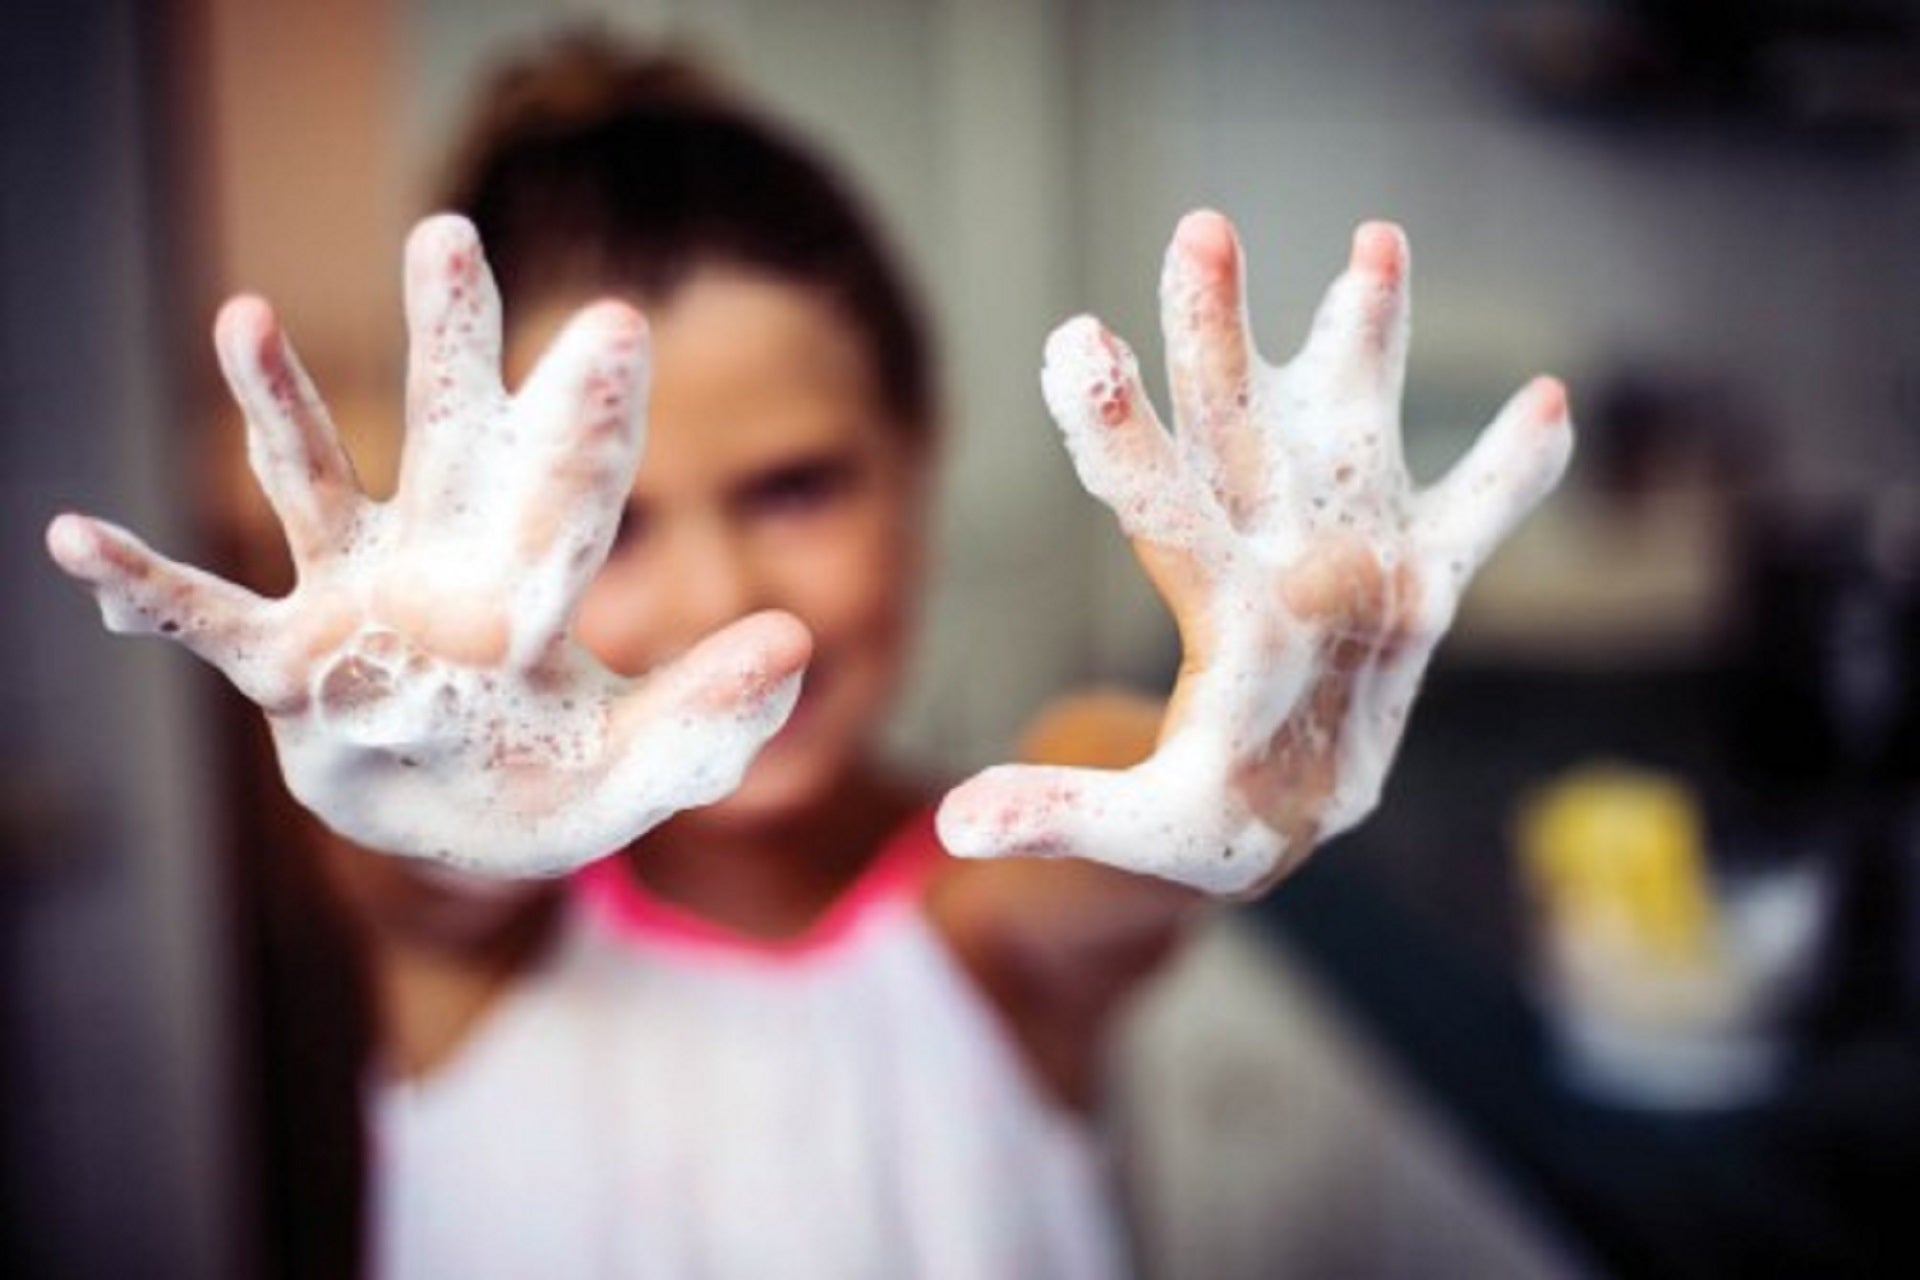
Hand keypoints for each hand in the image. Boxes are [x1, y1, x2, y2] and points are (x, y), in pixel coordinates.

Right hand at [46, 216, 809, 875]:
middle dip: (449, 346)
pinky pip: (209, 619)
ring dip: (280, 408)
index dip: (591, 416)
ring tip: (248, 315)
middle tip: (448, 236)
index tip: (617, 324)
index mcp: (539, 585)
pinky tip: (75, 537)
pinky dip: (148, 585)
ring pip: (318, 488)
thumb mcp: (643, 768)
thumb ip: (711, 713)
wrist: (460, 834)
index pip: (574, 491)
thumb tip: (798, 639)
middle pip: (448, 439)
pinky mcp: (289, 665)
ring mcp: (358, 603)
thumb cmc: (551, 786)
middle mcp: (446, 566)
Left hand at [938, 211, 1572, 895]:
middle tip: (1200, 230)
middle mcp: (1276, 558)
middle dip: (1220, 335)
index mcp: (1216, 608)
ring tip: (1376, 236)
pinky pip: (1474, 523)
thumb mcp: (1134, 830)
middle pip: (1239, 431)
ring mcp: (1352, 563)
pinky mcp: (1420, 595)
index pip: (1160, 504)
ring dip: (1368, 342)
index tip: (1072, 341)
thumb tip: (956, 823)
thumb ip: (1061, 813)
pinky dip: (1512, 476)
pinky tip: (1551, 403)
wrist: (1273, 827)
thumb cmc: (1197, 827)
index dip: (1120, 431)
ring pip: (1353, 433)